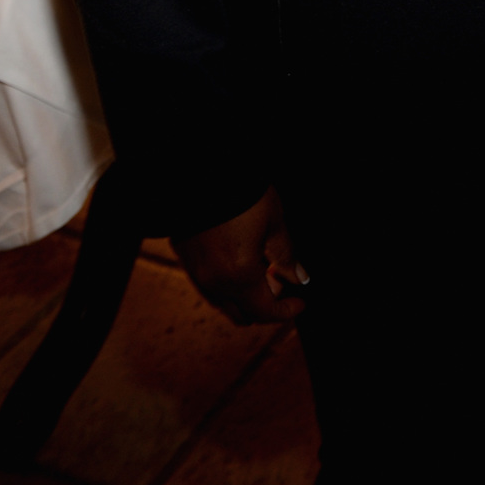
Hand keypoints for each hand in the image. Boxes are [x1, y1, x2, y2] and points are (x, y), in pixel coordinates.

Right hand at [171, 185, 309, 324]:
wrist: (201, 170)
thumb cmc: (242, 193)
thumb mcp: (274, 221)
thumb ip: (287, 255)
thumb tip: (298, 277)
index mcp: (238, 276)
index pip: (264, 311)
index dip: (286, 311)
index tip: (300, 302)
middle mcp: (213, 282)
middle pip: (242, 314)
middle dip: (265, 303)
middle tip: (279, 276)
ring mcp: (195, 272)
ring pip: (223, 302)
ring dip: (245, 294)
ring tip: (260, 263)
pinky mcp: (184, 258)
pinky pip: (208, 286)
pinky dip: (227, 283)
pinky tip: (239, 257)